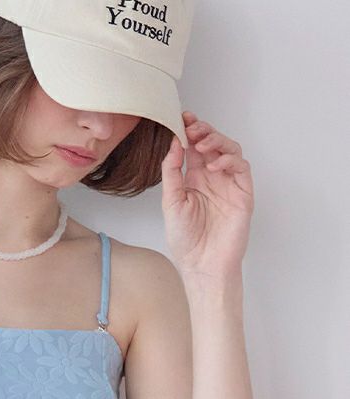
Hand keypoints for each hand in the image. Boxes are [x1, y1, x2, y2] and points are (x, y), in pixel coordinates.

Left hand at [161, 111, 254, 279]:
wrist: (202, 265)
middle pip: (213, 144)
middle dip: (203, 131)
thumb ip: (172, 172)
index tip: (181, 117)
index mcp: (194, 179)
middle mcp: (212, 179)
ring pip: (229, 151)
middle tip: (192, 126)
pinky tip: (214, 165)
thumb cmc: (185, 240)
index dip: (189, 131)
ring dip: (217, 141)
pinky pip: (241, 168)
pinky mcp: (243, 194)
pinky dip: (229, 160)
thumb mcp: (171, 202)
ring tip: (202, 143)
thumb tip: (173, 144)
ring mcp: (229, 185)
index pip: (194, 148)